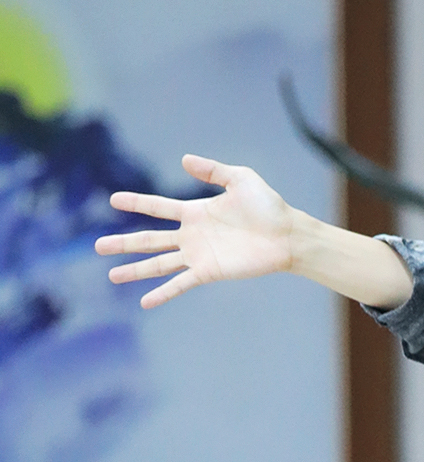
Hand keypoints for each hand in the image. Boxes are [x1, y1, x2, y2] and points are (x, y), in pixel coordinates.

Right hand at [97, 155, 294, 307]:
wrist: (287, 235)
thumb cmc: (267, 206)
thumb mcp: (240, 179)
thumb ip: (212, 170)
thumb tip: (184, 160)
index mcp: (195, 212)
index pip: (158, 207)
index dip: (136, 203)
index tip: (112, 200)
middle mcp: (192, 236)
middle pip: (150, 239)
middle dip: (124, 243)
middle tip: (98, 246)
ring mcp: (198, 255)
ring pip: (159, 263)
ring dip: (135, 270)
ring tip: (112, 275)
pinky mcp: (209, 272)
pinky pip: (180, 283)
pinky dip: (163, 293)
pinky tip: (144, 302)